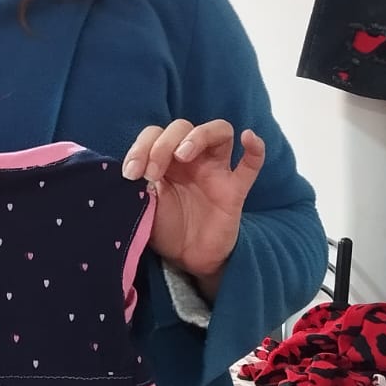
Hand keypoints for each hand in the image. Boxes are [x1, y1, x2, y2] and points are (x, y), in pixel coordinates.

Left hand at [123, 120, 265, 288]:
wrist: (186, 258)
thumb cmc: (165, 227)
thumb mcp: (144, 204)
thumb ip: (139, 186)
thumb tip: (131, 173)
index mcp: (165, 158)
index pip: (155, 133)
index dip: (141, 147)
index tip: (131, 173)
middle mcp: (191, 158)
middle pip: (182, 127)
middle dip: (163, 144)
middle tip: (151, 172)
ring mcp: (216, 171)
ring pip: (219, 132)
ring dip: (199, 135)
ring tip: (183, 153)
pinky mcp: (234, 190)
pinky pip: (252, 165)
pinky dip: (255, 149)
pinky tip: (248, 137)